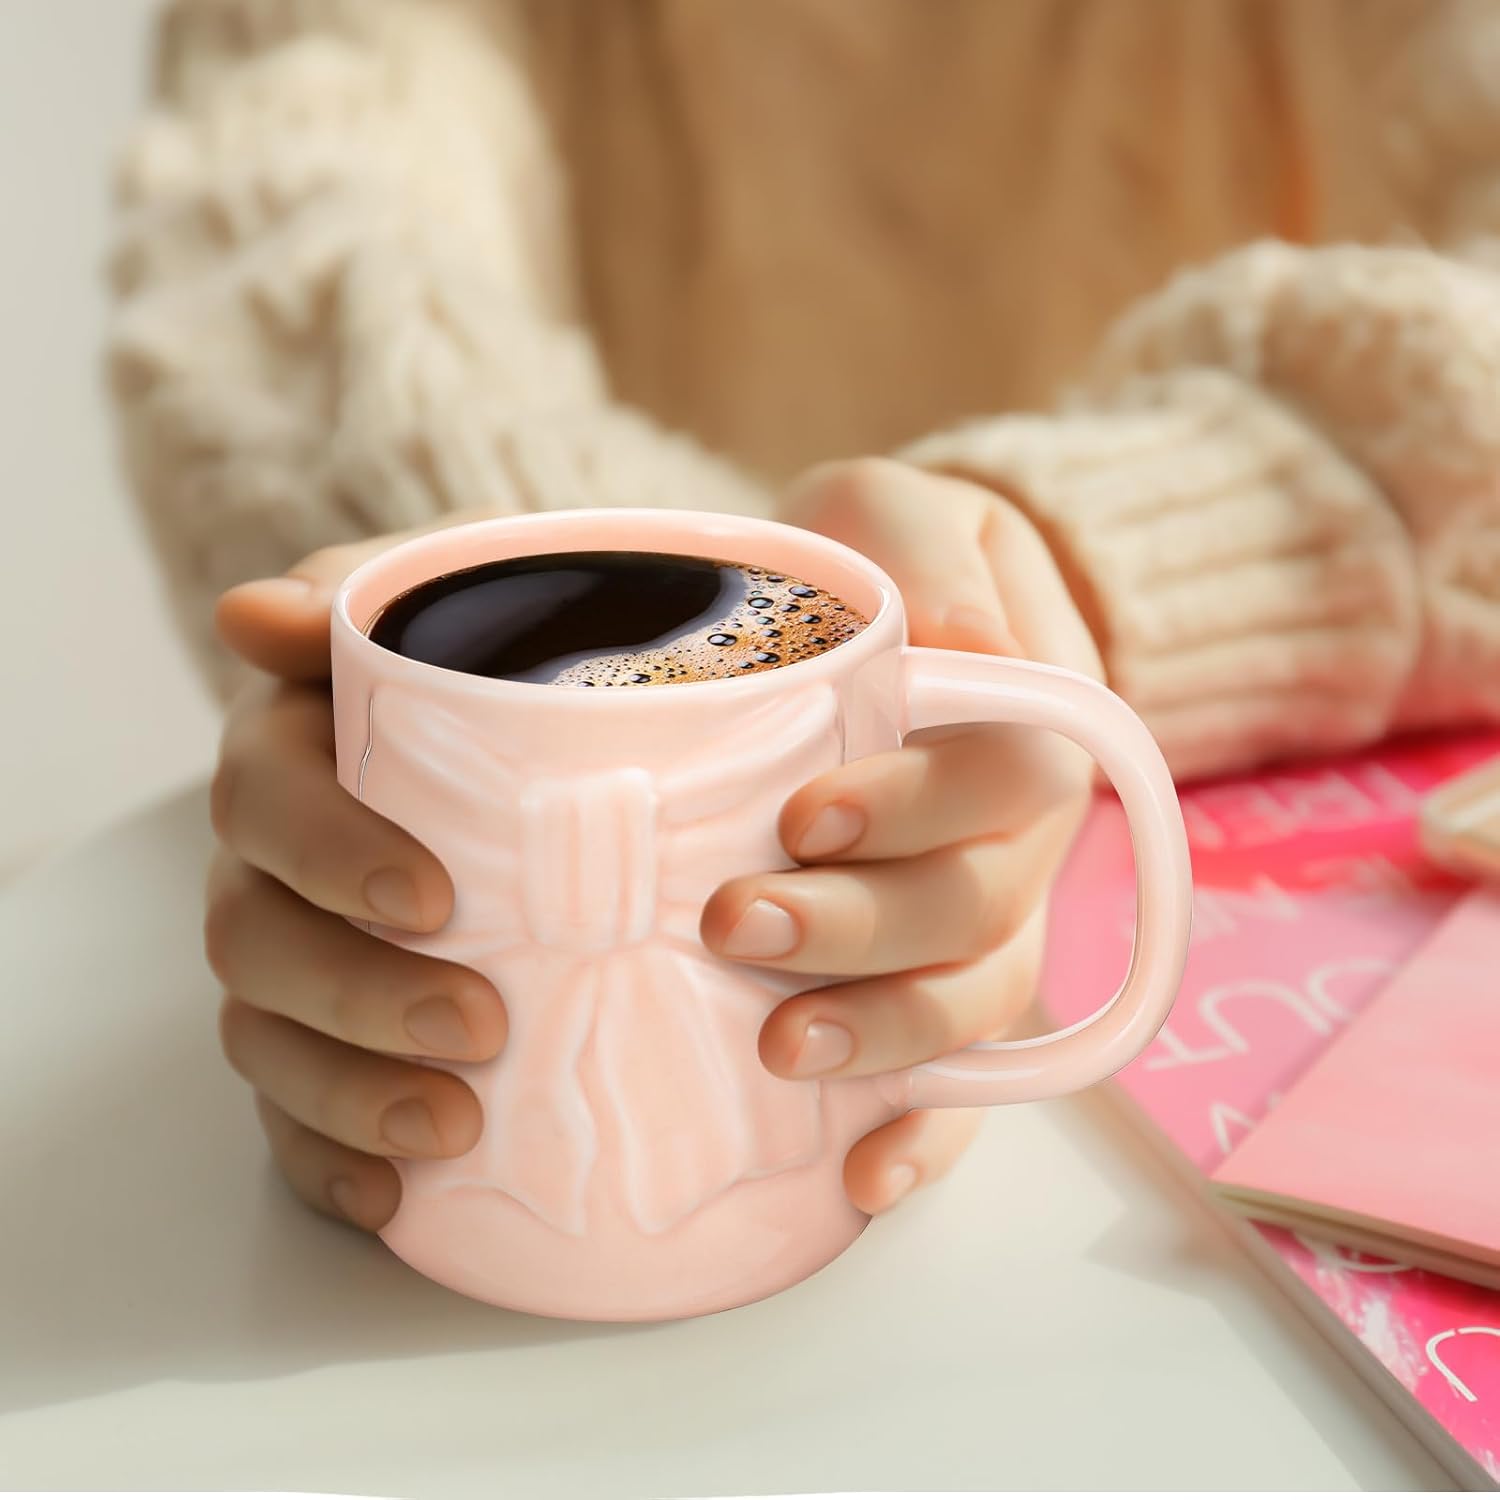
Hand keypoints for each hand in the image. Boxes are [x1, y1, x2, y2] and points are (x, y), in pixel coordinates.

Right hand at [207, 516, 508, 1230]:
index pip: (266, 798)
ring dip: (348, 1092)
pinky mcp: (328, 1034)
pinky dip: (334, 1159)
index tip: (433, 898)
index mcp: (294, 747)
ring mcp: (295, 952)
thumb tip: (251, 614)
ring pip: (269, 1036)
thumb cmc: (505, 658)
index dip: (330, 853)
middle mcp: (273, 859)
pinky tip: (398, 1200)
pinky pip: (294, 1114)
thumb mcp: (459, 603)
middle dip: (358, 994)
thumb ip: (367, 603)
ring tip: (453, 1126)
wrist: (553, 718)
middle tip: (479, 1027)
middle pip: (255, 938)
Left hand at [700, 459, 1101, 1213]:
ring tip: (781, 1050)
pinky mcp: (940, 976)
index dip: (917, 808)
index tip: (804, 811)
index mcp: (1027, 728)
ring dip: (887, 1036)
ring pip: (973, 1002)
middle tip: (739, 922)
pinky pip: (965, 1076)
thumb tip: (960, 643)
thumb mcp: (906, 510)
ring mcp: (988, 922)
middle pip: (978, 908)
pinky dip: (929, 1133)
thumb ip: (935, 555)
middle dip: (864, 930)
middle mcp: (1023, 842)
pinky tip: (863, 1178)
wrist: (890, 621)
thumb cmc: (886, 558)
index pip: (1007, 781)